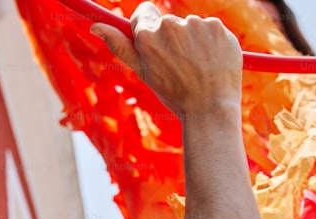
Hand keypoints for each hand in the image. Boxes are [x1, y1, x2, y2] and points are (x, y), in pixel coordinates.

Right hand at [90, 3, 242, 119]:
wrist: (211, 108)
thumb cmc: (175, 94)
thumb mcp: (144, 72)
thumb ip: (120, 46)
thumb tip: (97, 27)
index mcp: (148, 36)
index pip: (144, 12)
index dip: (148, 26)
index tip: (156, 41)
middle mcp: (171, 25)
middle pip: (168, 22)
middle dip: (172, 39)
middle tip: (180, 65)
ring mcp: (196, 25)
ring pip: (191, 26)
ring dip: (193, 41)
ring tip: (198, 67)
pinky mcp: (218, 28)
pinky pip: (211, 30)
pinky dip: (212, 43)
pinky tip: (212, 62)